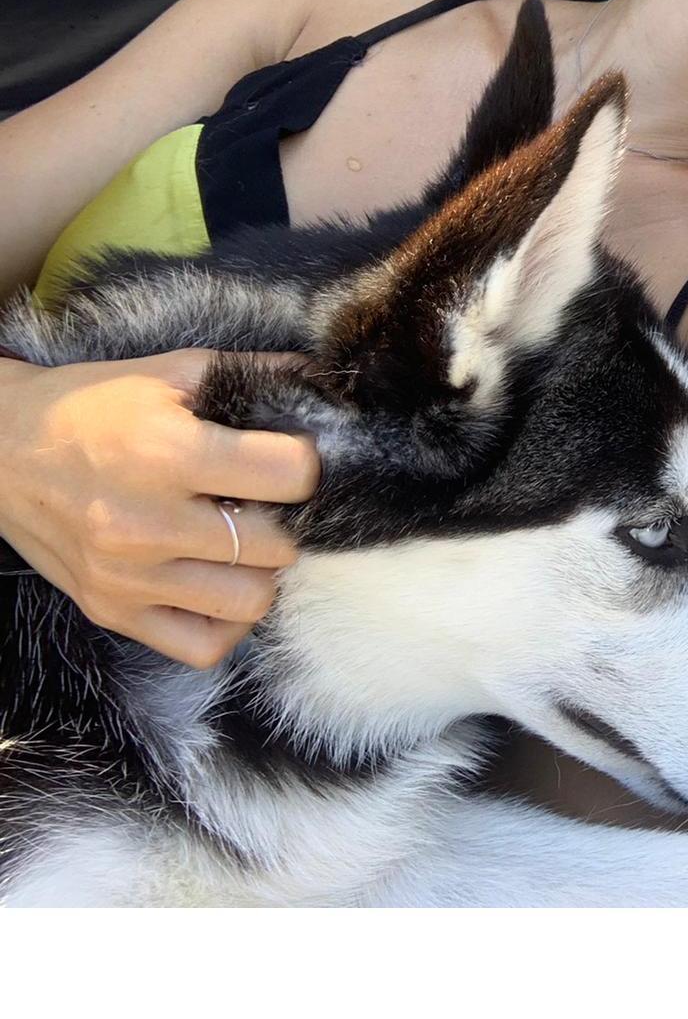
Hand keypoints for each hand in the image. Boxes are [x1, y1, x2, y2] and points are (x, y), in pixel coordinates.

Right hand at [0, 349, 319, 667]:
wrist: (0, 450)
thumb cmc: (94, 406)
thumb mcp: (173, 372)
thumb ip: (255, 375)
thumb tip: (324, 380)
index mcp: (168, 454)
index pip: (291, 475)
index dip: (309, 462)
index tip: (294, 455)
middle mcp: (148, 524)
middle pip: (279, 544)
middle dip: (289, 519)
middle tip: (270, 501)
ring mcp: (129, 577)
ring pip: (253, 600)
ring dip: (263, 570)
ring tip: (245, 540)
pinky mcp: (113, 611)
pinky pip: (205, 646)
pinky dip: (228, 620)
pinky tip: (222, 581)